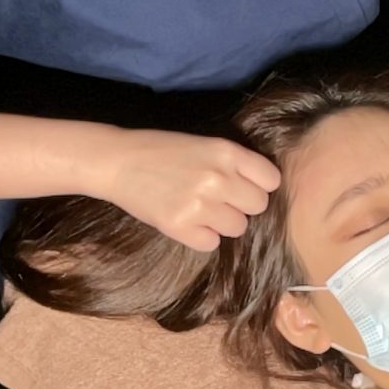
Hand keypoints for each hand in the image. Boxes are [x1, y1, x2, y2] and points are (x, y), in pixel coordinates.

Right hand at [93, 129, 279, 250]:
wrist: (117, 161)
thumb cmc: (163, 150)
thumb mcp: (205, 145)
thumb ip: (236, 164)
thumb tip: (265, 189)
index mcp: (226, 152)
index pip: (271, 180)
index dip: (260, 185)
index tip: (244, 186)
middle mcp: (218, 178)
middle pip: (258, 206)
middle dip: (242, 204)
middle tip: (219, 198)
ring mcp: (200, 204)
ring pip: (238, 228)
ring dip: (223, 223)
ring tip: (200, 208)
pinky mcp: (180, 226)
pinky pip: (211, 243)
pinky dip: (201, 236)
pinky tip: (187, 220)